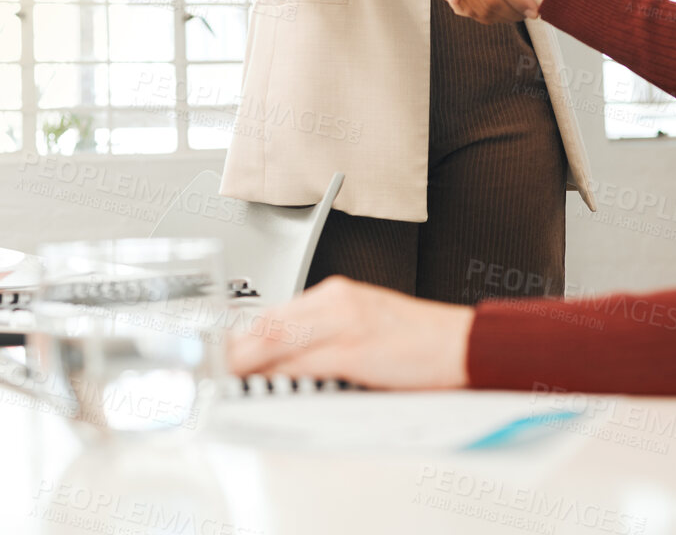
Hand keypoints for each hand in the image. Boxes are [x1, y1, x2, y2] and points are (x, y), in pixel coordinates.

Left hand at [226, 276, 473, 389]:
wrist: (463, 343)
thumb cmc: (418, 341)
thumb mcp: (365, 324)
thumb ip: (327, 333)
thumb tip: (287, 355)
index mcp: (337, 294)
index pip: (276, 312)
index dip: (242, 334)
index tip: (221, 351)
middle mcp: (337, 301)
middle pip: (270, 322)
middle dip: (236, 347)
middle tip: (212, 367)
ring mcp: (346, 323)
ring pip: (281, 339)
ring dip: (248, 360)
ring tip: (225, 376)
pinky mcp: (357, 349)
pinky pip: (307, 360)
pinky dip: (281, 372)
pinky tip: (266, 382)